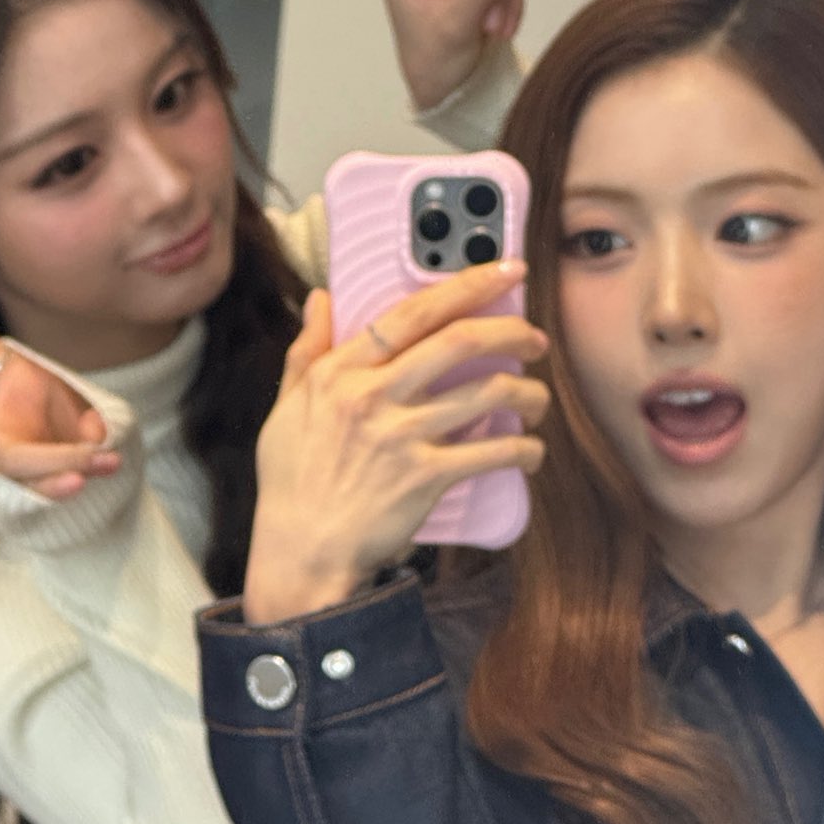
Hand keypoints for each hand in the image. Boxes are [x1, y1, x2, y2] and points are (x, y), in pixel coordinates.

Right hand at [0, 278, 121, 500]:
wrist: (89, 465)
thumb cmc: (72, 420)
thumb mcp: (83, 409)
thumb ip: (84, 430)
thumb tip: (96, 453)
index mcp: (4, 375)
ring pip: (16, 458)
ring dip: (63, 457)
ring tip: (98, 458)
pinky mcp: (16, 485)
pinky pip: (37, 487)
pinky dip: (63, 484)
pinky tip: (83, 478)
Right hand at [242, 260, 549, 624]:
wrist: (300, 553)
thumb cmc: (291, 483)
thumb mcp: (286, 408)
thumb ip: (307, 349)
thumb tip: (320, 299)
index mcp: (341, 372)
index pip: (412, 312)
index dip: (467, 283)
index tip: (505, 270)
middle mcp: (373, 396)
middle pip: (460, 342)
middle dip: (511, 332)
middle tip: (535, 339)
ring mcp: (401, 437)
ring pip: (487, 394)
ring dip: (527, 393)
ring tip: (538, 400)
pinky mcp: (425, 478)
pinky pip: (491, 453)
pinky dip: (523, 450)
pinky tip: (531, 452)